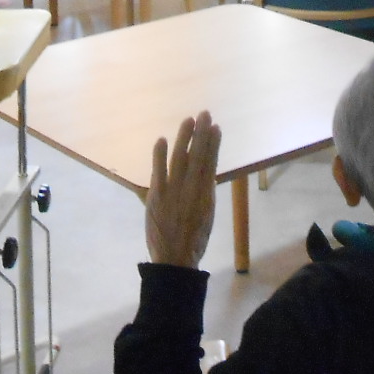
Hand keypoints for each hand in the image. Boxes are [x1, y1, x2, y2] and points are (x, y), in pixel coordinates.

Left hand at [145, 112, 221, 268]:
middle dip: (202, 134)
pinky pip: (158, 171)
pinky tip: (162, 139)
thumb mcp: (208, 214)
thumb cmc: (194, 239)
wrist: (174, 258)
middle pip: (198, 156)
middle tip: (204, 114)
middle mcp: (192, 189)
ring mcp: (173, 191)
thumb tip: (207, 171)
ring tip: (189, 120)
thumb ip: (207, 192)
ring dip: (184, 138)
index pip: (211, 162)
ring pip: (180, 159)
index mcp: (207, 195)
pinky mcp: (156, 195)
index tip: (216, 128)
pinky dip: (160, 155)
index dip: (214, 144)